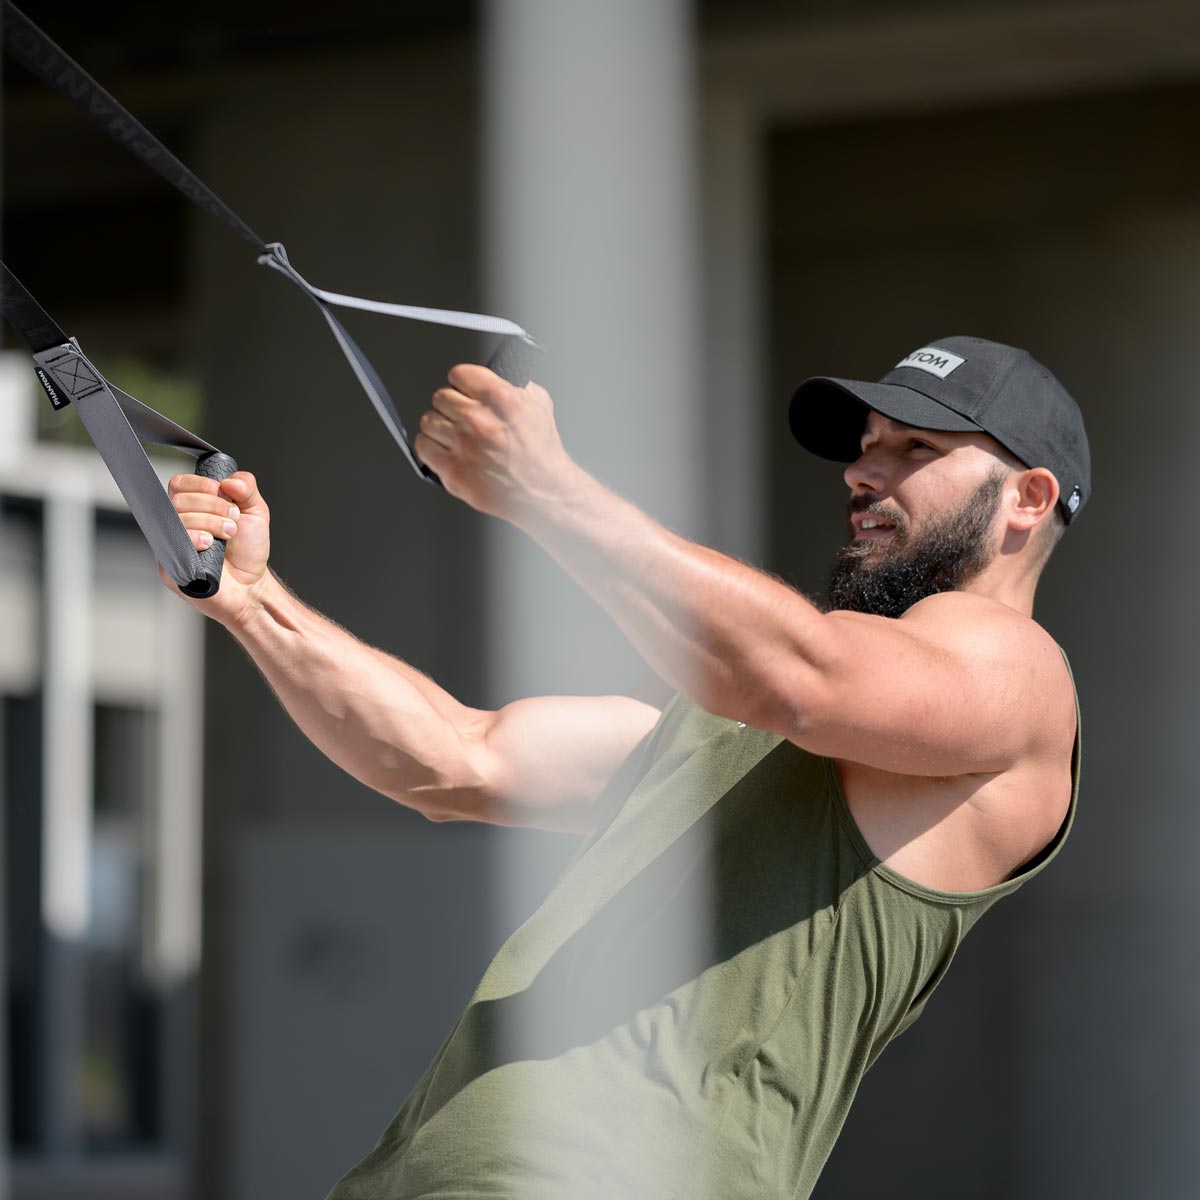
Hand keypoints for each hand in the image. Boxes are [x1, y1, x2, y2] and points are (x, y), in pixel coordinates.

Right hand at [159, 470, 270, 626]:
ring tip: (228, 535)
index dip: (199, 484)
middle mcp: (178, 523)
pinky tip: (208, 544)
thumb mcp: (255, 512)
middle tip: (233, 520)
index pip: (180, 484)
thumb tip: (231, 480)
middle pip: (179, 499)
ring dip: (209, 522)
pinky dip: (193, 538)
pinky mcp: (169, 565)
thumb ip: (247, 488)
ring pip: (177, 519)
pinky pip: (171, 544)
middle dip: (213, 505)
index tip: (222, 492)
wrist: (251, 585)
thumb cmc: (247, 551)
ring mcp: (171, 544)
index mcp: (193, 507)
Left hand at [413, 364, 575, 521]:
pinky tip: (444, 449)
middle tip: (460, 416)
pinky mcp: (453, 471)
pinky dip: (430, 447)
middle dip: (450, 405)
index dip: (462, 382)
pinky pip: (423, 447)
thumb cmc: (541, 452)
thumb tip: (499, 375)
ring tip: (453, 435)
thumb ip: (515, 385)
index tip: (463, 390)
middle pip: (440, 397)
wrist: (544, 490)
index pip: (459, 374)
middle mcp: (479, 420)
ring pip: (428, 421)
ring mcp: (464, 447)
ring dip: (438, 426)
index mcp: (501, 399)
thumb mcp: (539, 405)